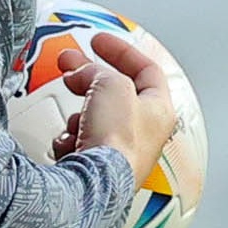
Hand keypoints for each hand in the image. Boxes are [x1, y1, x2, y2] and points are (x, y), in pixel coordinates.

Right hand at [49, 31, 178, 184]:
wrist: (95, 185)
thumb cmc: (116, 142)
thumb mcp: (111, 85)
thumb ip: (98, 71)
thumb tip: (83, 73)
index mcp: (159, 110)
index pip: (145, 69)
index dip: (121, 50)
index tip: (98, 41)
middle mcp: (144, 132)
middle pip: (114, 92)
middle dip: (89, 77)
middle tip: (68, 65)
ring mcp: (121, 151)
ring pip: (94, 118)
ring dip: (78, 114)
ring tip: (75, 121)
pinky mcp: (99, 167)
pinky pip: (80, 141)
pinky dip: (71, 139)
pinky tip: (71, 144)